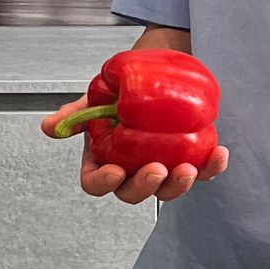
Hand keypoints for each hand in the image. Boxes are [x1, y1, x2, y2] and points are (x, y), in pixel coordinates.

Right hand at [42, 94, 228, 206]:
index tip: (114, 170)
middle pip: (133, 192)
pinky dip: (211, 167)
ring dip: (178, 185)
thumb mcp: (95, 99)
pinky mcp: (189, 162)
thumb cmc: (120, 93)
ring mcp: (161, 169)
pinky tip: (219, 154)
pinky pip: (201, 172)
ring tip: (188, 168)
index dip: (104, 182)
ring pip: (168, 189)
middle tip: (156, 169)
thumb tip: (50, 126)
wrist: (152, 76)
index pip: (96, 183)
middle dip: (146, 186)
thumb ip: (76, 113)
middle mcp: (131, 171)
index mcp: (103, 161)